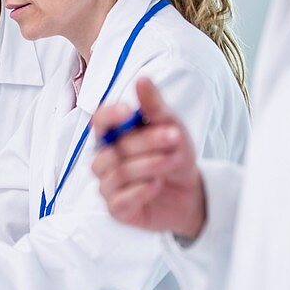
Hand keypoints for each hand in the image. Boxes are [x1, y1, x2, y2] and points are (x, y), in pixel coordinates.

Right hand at [90, 78, 206, 238]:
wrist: (190, 192)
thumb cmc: (174, 154)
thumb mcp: (171, 127)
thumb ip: (154, 107)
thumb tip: (142, 80)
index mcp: (114, 135)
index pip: (99, 122)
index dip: (109, 116)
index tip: (127, 111)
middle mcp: (105, 159)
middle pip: (113, 148)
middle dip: (147, 142)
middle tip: (175, 138)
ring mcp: (108, 185)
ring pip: (118, 172)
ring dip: (149, 165)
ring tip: (173, 160)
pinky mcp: (117, 209)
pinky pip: (121, 199)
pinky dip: (142, 190)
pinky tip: (158, 183)